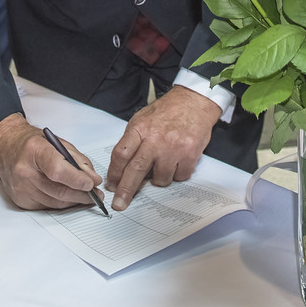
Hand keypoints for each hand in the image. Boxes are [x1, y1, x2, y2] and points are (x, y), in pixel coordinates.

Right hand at [0, 114, 101, 210]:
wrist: (5, 148)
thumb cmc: (31, 144)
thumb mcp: (57, 142)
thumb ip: (77, 160)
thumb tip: (93, 179)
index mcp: (34, 150)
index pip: (57, 169)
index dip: (76, 179)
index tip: (92, 184)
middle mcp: (24, 171)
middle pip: (59, 191)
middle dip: (82, 195)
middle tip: (96, 195)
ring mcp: (20, 188)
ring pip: (56, 203)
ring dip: (74, 201)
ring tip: (86, 196)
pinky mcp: (20, 200)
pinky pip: (47, 207)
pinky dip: (61, 203)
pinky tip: (67, 197)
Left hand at [105, 85, 222, 210]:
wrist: (193, 102)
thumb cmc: (167, 111)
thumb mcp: (142, 119)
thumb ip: (132, 141)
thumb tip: (121, 169)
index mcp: (140, 128)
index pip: (121, 154)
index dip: (114, 173)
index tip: (111, 185)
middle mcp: (155, 139)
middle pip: (136, 170)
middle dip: (126, 190)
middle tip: (119, 204)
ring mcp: (173, 148)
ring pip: (160, 179)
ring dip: (159, 177)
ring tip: (163, 161)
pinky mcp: (189, 155)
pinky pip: (179, 177)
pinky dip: (176, 173)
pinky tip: (177, 160)